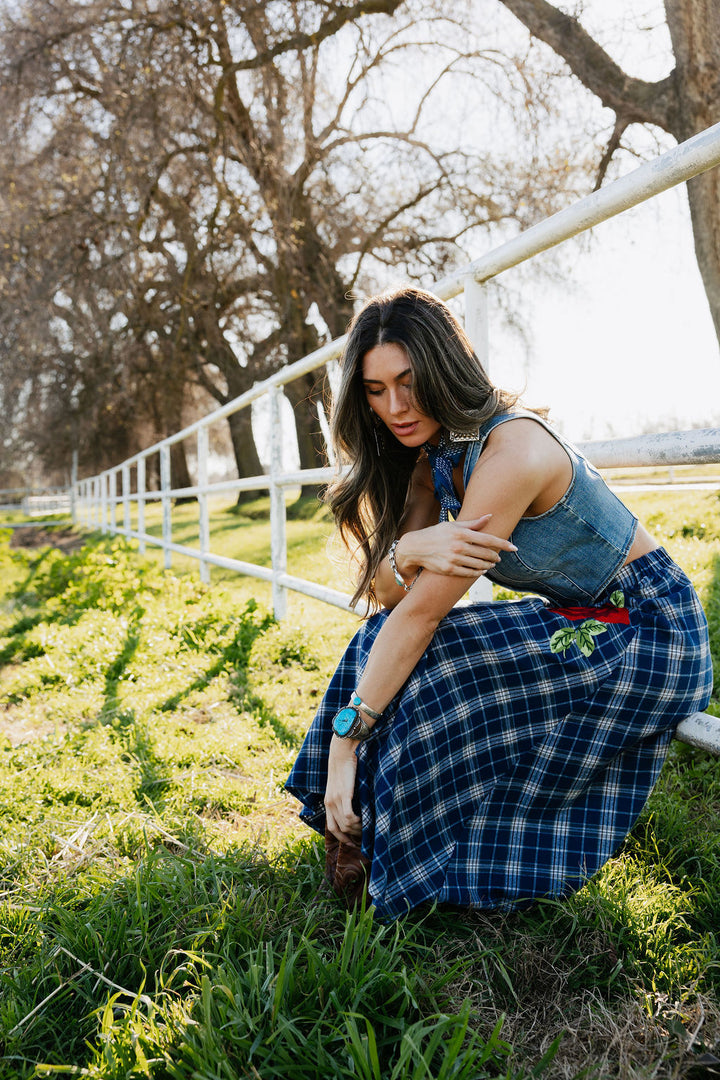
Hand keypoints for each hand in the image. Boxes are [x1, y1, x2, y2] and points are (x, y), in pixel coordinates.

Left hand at [324, 735, 361, 842]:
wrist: (341, 753)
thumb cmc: (345, 767)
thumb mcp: (342, 785)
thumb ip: (345, 798)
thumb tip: (356, 809)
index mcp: (328, 802)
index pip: (332, 828)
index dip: (342, 838)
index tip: (352, 844)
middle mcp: (329, 803)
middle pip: (339, 829)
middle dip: (352, 836)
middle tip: (364, 835)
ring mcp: (335, 800)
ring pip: (345, 824)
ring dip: (357, 829)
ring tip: (367, 826)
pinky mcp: (343, 795)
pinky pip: (348, 816)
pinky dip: (356, 821)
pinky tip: (364, 819)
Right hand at [395, 514, 516, 578]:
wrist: (415, 547)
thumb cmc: (436, 533)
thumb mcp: (453, 525)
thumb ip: (473, 523)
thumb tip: (490, 516)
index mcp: (461, 533)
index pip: (488, 540)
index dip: (503, 544)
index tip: (514, 548)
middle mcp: (458, 546)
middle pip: (485, 554)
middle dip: (495, 556)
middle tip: (499, 557)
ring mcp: (454, 559)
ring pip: (479, 565)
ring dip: (488, 565)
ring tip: (491, 564)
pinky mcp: (449, 569)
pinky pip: (469, 573)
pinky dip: (478, 572)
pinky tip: (481, 570)